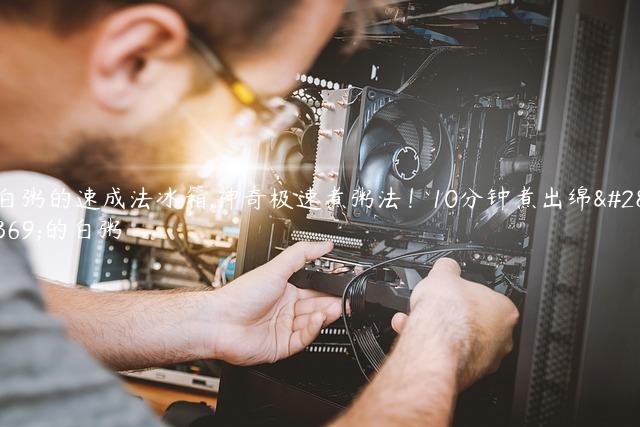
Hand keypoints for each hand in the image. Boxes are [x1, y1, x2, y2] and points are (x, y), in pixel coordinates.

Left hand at [210, 242, 341, 365]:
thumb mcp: (276, 267)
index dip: (329, 289)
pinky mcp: (282, 346)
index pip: (315, 290)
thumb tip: (323, 244)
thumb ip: (301, 254)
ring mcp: (284, 329)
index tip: (343, 286)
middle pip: (316, 307)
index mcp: (285, 292)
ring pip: (312, 323)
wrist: (221, 322)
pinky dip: (312, 329)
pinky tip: (317, 319)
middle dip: (332, 304)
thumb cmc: (241, 295)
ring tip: (335, 308)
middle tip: (346, 300)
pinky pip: (304, 339)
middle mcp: (286, 310)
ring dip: (324, 316)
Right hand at [390, 258, 518, 389]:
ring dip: (436, 329)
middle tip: (432, 307)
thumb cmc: (447, 315)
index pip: (485, 297)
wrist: (432, 346)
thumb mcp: (442, 275)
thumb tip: (446, 266)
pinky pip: (448, 355)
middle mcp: (502, 338)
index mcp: (505, 311)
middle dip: (448, 314)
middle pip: (472, 321)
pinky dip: (432, 346)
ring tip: (413, 320)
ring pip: (458, 339)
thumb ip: (447, 269)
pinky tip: (414, 336)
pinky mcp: (467, 374)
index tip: (451, 293)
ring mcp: (486, 360)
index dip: (463, 293)